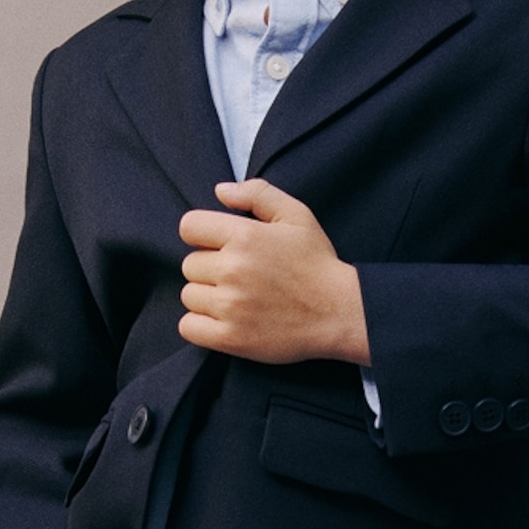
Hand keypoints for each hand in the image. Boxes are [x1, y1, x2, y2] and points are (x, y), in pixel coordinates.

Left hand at [179, 180, 371, 365]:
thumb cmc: (317, 263)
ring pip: (189, 295)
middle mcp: (233, 269)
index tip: (219, 245)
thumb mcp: (296, 216)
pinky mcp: (231, 338)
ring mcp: (230, 306)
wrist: (340, 312)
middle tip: (240, 276)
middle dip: (210, 268)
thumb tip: (221, 191)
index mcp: (245, 236)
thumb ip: (258, 193)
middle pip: (189, 264)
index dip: (202, 234)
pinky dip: (201, 324)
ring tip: (237, 298)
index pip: (189, 226)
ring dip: (207, 297)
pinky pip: (188, 327)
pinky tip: (225, 319)